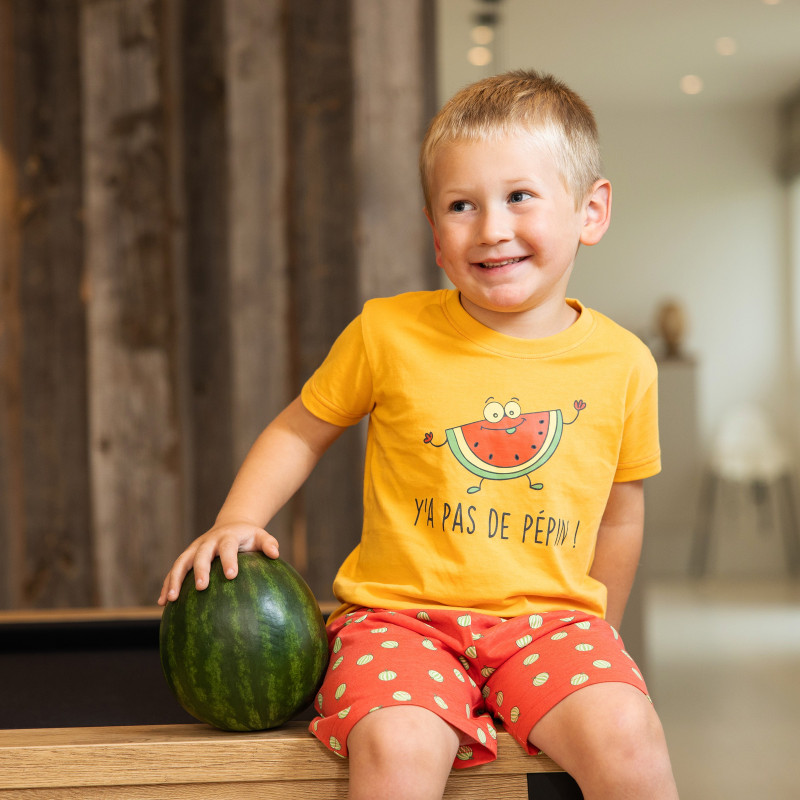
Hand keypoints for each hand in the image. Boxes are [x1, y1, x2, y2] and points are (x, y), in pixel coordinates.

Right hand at [157, 521, 278, 605]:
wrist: (231, 525)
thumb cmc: (248, 536)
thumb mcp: (260, 536)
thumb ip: (268, 543)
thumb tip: (276, 554)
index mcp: (227, 537)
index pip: (227, 547)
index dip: (228, 559)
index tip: (232, 575)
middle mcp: (207, 542)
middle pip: (201, 554)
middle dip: (200, 570)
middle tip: (201, 587)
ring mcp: (194, 549)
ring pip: (181, 563)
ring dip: (174, 580)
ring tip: (171, 599)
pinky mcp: (186, 557)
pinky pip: (174, 571)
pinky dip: (167, 585)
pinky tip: (163, 603)